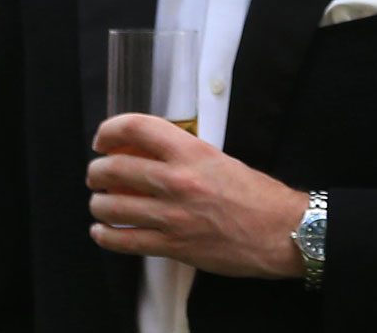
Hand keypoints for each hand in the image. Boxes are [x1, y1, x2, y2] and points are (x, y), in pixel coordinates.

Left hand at [87, 113, 308, 278]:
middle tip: (97, 174)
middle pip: (115, 169)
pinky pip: (124, 241)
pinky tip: (102, 232)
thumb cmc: (257, 195)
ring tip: (100, 203)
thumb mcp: (220, 159)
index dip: (110, 130)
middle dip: (96, 171)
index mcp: (192, 152)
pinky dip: (105, 236)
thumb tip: (150, 153)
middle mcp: (178, 181)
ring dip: (97, 204)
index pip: (137, 128)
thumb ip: (185, 155)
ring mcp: (172, 216)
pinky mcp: (172, 247)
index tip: (103, 139)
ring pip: (112, 207)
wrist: (280, 232)